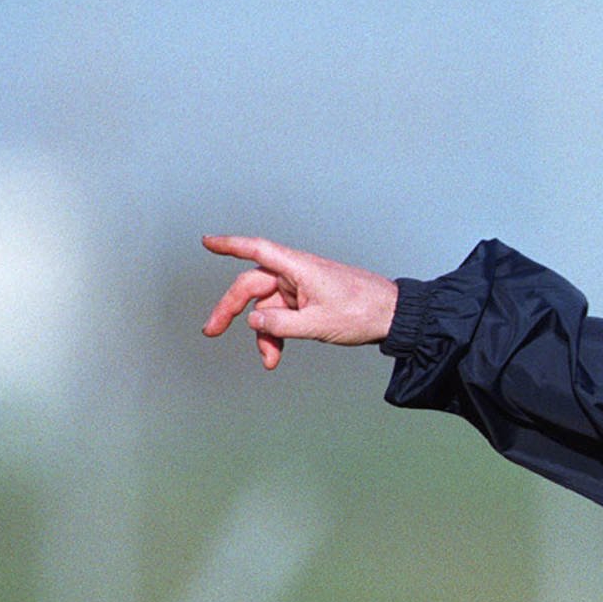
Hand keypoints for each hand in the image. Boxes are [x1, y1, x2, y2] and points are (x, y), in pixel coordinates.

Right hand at [201, 234, 398, 368]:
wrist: (395, 316)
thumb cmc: (363, 312)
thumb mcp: (319, 323)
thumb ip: (282, 324)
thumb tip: (253, 322)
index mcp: (299, 267)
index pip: (257, 250)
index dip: (230, 245)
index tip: (207, 242)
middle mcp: (297, 273)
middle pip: (252, 286)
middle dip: (231, 310)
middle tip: (211, 331)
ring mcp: (302, 287)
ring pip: (268, 308)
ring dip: (264, 333)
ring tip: (269, 359)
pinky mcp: (309, 301)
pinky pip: (283, 315)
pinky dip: (278, 333)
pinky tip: (276, 355)